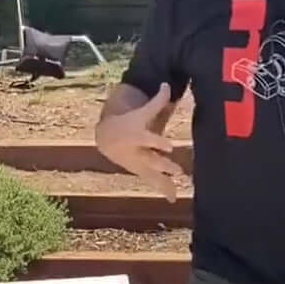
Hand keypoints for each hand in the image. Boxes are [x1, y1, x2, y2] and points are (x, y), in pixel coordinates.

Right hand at [95, 83, 184, 200]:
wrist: (106, 138)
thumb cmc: (128, 122)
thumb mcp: (140, 112)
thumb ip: (156, 101)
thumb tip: (167, 85)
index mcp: (137, 136)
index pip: (148, 139)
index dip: (157, 142)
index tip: (169, 147)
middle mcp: (138, 152)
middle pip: (151, 160)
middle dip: (163, 166)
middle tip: (178, 171)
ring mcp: (138, 164)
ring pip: (152, 174)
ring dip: (165, 182)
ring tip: (176, 192)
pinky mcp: (141, 171)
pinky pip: (153, 182)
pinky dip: (164, 190)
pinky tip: (173, 199)